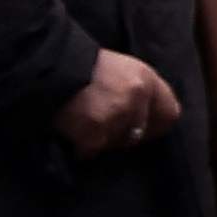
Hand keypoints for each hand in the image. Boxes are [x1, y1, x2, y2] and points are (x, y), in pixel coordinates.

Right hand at [54, 48, 182, 159]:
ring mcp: (117, 114)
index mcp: (145, 77)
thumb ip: (136, 91)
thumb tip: (145, 119)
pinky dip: (81, 148)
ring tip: (82, 125)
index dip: (155, 126)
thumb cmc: (80, 66)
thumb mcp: (119, 69)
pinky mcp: (95, 130)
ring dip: (100, 140)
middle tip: (101, 128)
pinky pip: (92, 150)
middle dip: (121, 135)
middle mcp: (137, 95)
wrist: (47, 66)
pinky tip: (70, 134)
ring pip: (115, 143)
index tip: (141, 131)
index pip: (169, 114)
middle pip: (140, 133)